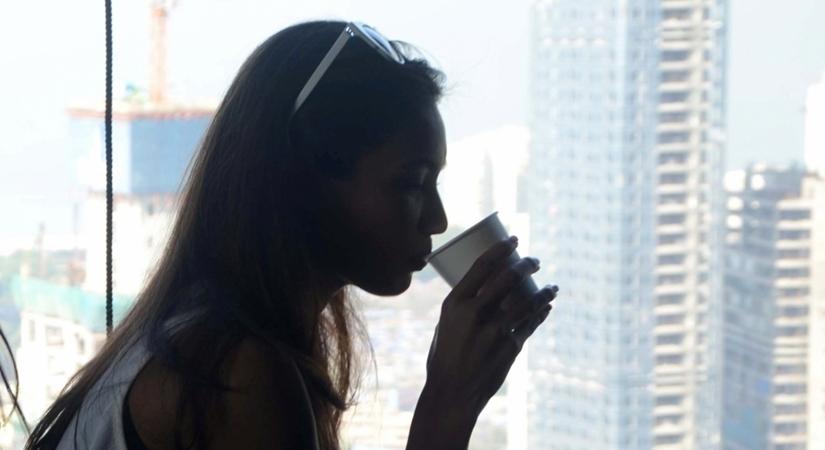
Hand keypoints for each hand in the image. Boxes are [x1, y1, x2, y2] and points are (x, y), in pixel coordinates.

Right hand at [424, 236, 557, 415]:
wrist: (452, 395)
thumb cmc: (443, 359)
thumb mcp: (445, 326)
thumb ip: (463, 308)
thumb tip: (482, 290)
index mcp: (455, 304)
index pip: (483, 266)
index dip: (501, 249)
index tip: (513, 240)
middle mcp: (476, 314)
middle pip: (509, 278)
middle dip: (526, 264)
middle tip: (534, 260)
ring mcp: (495, 330)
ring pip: (527, 300)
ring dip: (543, 290)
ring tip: (551, 286)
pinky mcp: (511, 346)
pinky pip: (531, 322)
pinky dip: (541, 312)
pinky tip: (547, 306)